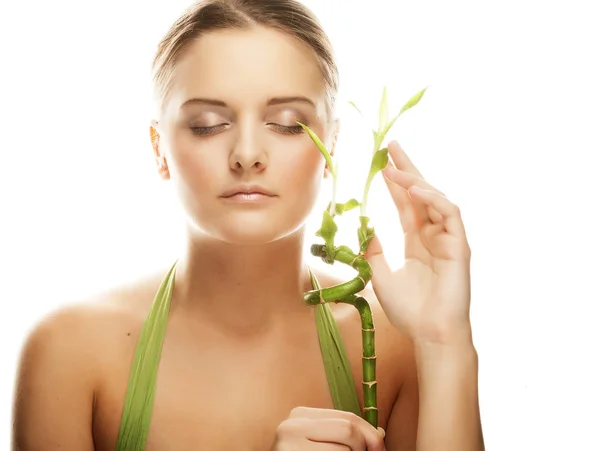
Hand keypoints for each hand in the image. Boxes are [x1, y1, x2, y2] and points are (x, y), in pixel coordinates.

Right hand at [270, 407, 385, 450]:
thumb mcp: (323, 444)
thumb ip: (347, 437)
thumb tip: (380, 435)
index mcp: (301, 415)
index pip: (349, 418)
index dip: (371, 436)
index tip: (380, 450)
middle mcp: (292, 425)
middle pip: (349, 430)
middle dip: (363, 449)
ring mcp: (288, 444)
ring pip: (345, 450)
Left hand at [365, 140, 471, 344]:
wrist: (429, 332)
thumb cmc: (409, 309)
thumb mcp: (381, 275)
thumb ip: (374, 250)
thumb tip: (365, 228)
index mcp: (417, 241)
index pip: (406, 203)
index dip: (394, 183)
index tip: (381, 163)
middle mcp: (433, 235)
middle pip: (421, 193)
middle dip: (407, 168)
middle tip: (391, 145)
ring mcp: (448, 239)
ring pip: (435, 199)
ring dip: (415, 181)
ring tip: (393, 167)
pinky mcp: (460, 246)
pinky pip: (449, 214)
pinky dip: (433, 200)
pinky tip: (414, 190)